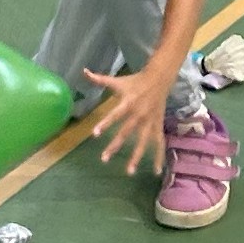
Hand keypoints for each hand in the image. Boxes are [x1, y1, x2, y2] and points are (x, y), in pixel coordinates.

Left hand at [83, 59, 177, 178]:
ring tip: (129, 171)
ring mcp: (149, 122)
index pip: (115, 114)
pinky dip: (158, 157)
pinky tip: (156, 171)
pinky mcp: (158, 126)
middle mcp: (139, 114)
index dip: (105, 123)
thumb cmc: (135, 81)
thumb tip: (84, 71)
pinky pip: (158, 143)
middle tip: (104, 159)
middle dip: (115, 146)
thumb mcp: (118, 81)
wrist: (159, 79)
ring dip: (136, 157)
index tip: (95, 134)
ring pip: (143, 142)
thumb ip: (100, 79)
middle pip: (126, 132)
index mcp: (128, 103)